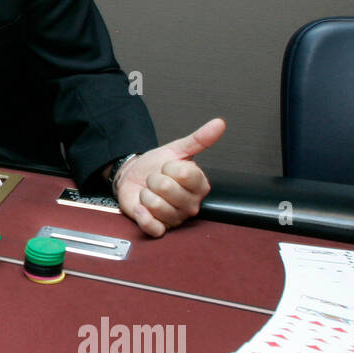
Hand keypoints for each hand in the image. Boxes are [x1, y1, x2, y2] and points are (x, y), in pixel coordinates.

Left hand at [113, 118, 225, 237]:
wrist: (134, 176)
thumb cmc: (157, 166)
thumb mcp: (177, 149)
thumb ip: (199, 139)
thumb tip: (219, 124)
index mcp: (199, 185)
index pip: (184, 173)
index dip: (169, 167)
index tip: (168, 167)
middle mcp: (190, 205)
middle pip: (167, 188)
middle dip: (154, 180)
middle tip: (157, 180)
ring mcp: (175, 218)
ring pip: (156, 204)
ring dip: (146, 194)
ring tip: (150, 192)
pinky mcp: (159, 228)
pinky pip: (152, 227)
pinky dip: (142, 216)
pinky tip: (142, 207)